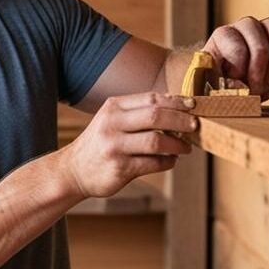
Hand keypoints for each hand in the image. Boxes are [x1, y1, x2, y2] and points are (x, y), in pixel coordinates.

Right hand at [58, 92, 195, 198]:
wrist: (73, 170)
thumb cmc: (100, 143)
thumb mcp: (111, 120)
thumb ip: (138, 113)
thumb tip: (177, 108)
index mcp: (112, 107)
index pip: (151, 98)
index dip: (176, 101)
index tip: (192, 106)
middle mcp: (112, 124)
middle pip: (156, 116)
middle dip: (181, 120)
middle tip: (195, 126)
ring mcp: (115, 147)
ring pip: (157, 140)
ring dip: (177, 144)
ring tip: (186, 147)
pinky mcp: (120, 168)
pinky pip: (153, 163)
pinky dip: (168, 162)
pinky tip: (171, 160)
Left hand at [203, 16, 268, 99]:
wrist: (239, 87)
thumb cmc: (225, 88)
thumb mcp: (218, 89)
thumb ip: (224, 86)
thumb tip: (237, 85)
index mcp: (223, 37)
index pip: (237, 47)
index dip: (241, 70)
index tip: (239, 84)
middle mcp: (245, 27)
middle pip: (260, 43)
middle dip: (261, 71)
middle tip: (256, 87)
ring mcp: (267, 30)